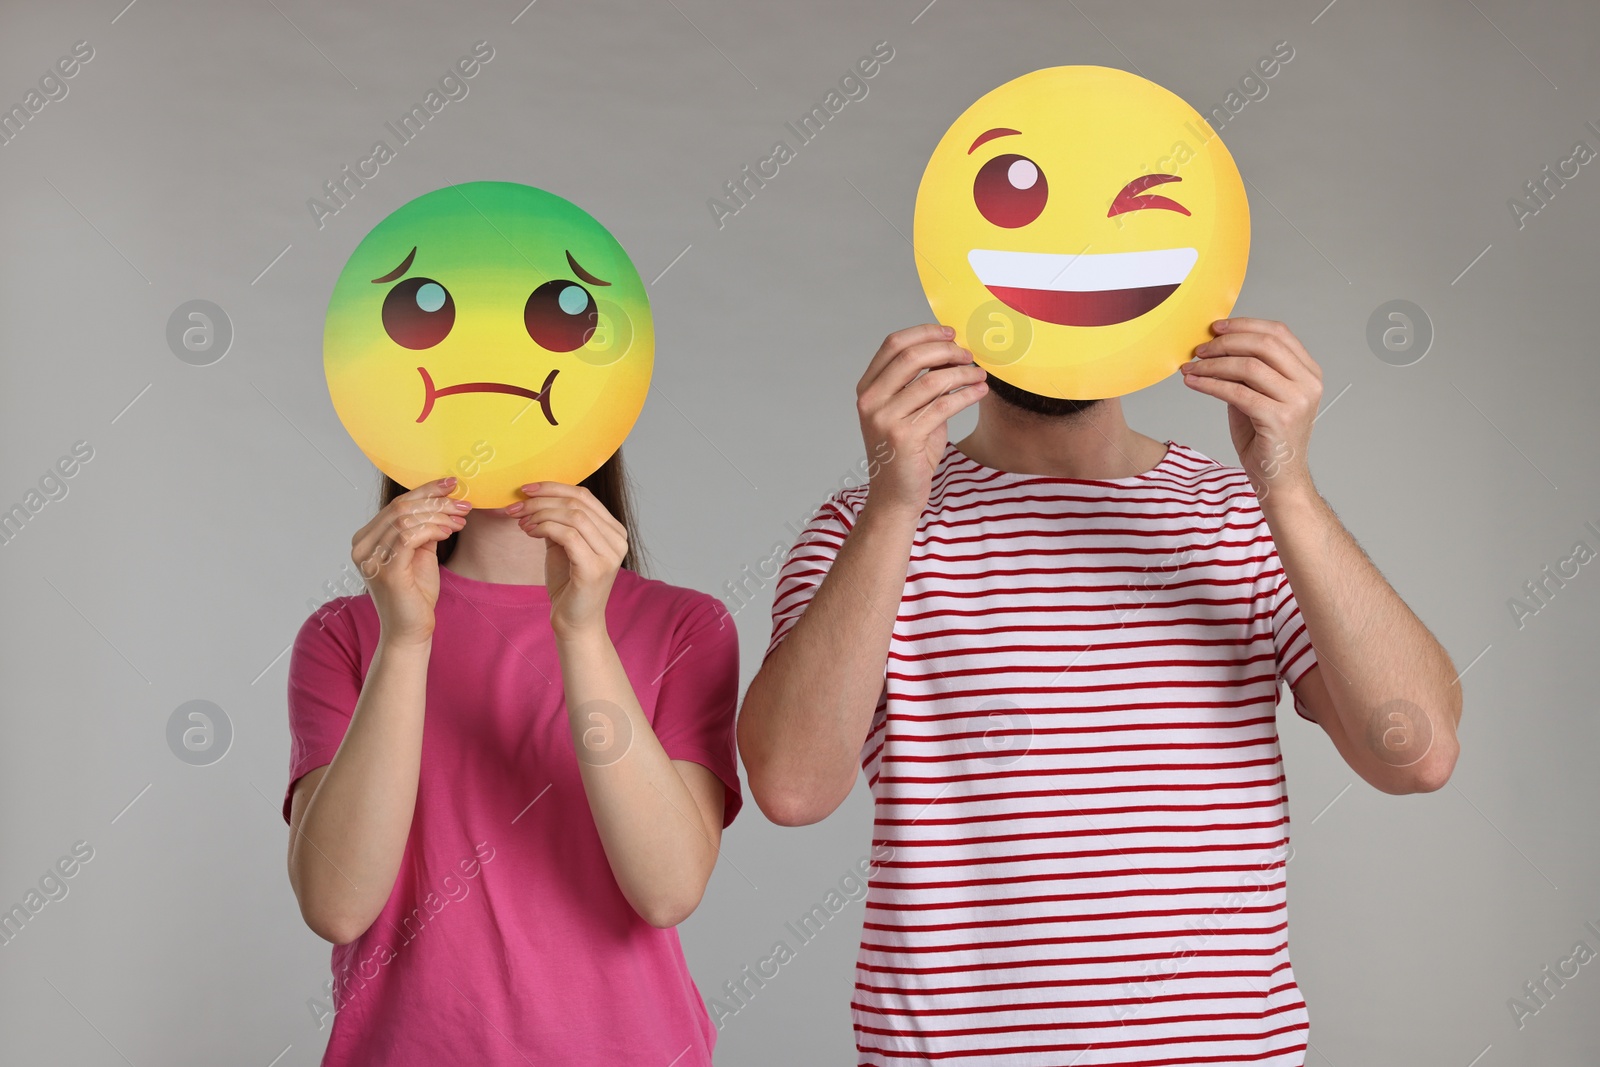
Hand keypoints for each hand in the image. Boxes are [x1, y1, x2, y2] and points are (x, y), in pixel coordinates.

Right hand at [352, 477, 470, 645]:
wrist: (410, 630)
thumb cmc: (415, 595)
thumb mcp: (419, 554)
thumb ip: (423, 529)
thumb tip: (441, 503)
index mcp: (367, 540)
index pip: (396, 505)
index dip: (425, 490)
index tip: (451, 484)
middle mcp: (362, 547)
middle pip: (400, 508)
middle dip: (436, 501)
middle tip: (462, 503)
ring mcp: (371, 559)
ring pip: (406, 519)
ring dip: (439, 515)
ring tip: (460, 520)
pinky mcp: (386, 571)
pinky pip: (409, 536)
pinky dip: (433, 529)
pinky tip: (449, 532)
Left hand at [506, 483, 625, 640]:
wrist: (575, 622)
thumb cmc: (569, 584)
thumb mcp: (564, 545)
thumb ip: (559, 522)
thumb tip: (534, 497)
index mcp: (613, 531)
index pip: (584, 495)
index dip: (553, 487)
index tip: (525, 490)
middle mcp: (617, 540)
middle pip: (577, 503)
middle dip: (541, 500)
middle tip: (516, 507)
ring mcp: (609, 555)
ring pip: (573, 516)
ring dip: (540, 514)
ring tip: (521, 522)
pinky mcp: (595, 568)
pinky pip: (568, 535)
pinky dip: (544, 528)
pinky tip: (529, 533)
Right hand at [856, 324, 987, 515]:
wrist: (895, 496)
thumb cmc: (907, 453)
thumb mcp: (910, 412)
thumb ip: (923, 383)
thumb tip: (951, 353)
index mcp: (867, 389)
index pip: (893, 344)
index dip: (924, 333)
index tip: (950, 333)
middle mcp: (871, 401)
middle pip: (912, 357)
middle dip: (946, 350)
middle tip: (968, 354)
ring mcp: (885, 419)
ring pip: (932, 381)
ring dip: (962, 373)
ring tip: (980, 374)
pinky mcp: (904, 437)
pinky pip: (944, 405)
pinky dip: (967, 394)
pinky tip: (980, 391)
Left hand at [1179, 317, 1322, 500]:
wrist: (1279, 479)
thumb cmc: (1267, 439)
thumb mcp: (1258, 396)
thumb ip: (1247, 372)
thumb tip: (1216, 347)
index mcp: (1308, 372)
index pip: (1278, 333)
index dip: (1244, 325)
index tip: (1216, 328)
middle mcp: (1308, 383)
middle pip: (1264, 344)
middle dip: (1226, 342)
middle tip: (1199, 349)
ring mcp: (1297, 401)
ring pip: (1248, 366)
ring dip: (1213, 364)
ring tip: (1191, 368)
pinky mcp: (1279, 418)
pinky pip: (1237, 392)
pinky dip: (1211, 384)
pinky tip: (1194, 383)